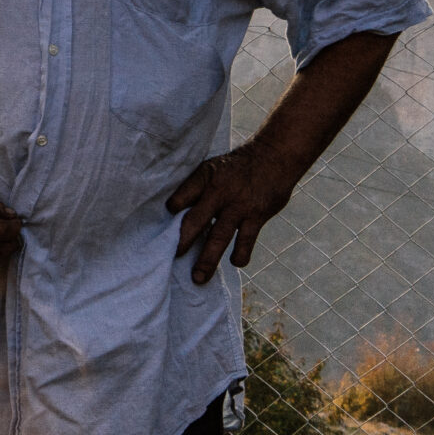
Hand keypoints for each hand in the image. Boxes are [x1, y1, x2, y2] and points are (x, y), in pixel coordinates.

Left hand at [167, 140, 297, 284]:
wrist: (274, 156)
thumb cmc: (236, 167)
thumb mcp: (212, 168)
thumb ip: (195, 189)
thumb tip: (175, 210)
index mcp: (203, 178)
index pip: (181, 197)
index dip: (172, 210)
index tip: (159, 228)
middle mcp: (218, 193)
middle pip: (195, 222)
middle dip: (182, 243)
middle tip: (170, 261)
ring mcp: (238, 206)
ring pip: (219, 237)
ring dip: (207, 260)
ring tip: (198, 278)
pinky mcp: (257, 215)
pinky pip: (246, 240)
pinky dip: (241, 253)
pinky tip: (236, 263)